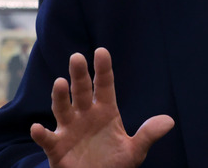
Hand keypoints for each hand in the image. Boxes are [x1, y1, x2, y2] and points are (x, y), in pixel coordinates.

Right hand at [30, 48, 174, 167]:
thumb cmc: (115, 164)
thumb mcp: (135, 151)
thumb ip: (148, 135)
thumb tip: (169, 122)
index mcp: (106, 112)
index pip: (104, 86)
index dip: (103, 69)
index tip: (101, 51)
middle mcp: (85, 116)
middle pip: (81, 91)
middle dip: (79, 75)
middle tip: (77, 57)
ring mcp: (69, 130)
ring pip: (62, 109)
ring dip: (60, 97)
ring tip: (60, 83)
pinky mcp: (57, 148)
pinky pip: (47, 139)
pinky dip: (41, 134)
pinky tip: (37, 128)